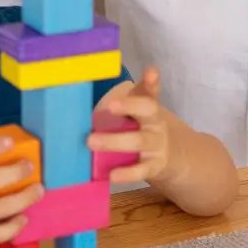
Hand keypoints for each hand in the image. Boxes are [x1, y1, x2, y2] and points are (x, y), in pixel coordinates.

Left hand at [89, 67, 171, 185]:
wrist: (169, 156)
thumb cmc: (141, 129)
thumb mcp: (136, 114)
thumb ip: (117, 106)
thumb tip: (78, 100)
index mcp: (149, 108)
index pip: (151, 91)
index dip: (152, 82)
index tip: (151, 72)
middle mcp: (155, 123)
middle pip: (148, 110)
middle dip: (129, 106)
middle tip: (109, 105)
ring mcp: (156, 145)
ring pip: (139, 141)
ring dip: (115, 141)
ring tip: (92, 142)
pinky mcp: (154, 167)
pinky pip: (140, 171)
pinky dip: (127, 174)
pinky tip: (112, 175)